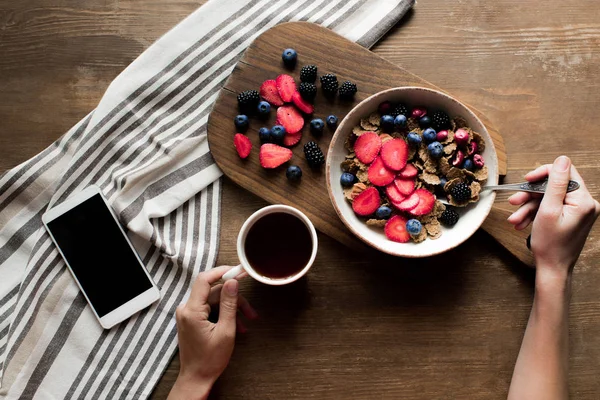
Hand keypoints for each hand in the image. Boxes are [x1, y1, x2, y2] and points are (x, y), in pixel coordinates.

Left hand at [168, 266, 257, 399]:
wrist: (196, 378)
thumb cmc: (209, 360)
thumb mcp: (226, 330)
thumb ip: (229, 304)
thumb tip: (232, 283)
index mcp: (191, 311)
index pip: (204, 280)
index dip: (222, 272)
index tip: (237, 271)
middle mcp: (186, 309)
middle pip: (213, 292)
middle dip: (234, 299)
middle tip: (250, 308)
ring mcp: (188, 314)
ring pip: (214, 301)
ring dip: (231, 309)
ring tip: (247, 321)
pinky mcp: (192, 320)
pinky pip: (210, 309)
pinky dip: (223, 314)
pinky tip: (237, 326)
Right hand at [508, 156, 599, 279]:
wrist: (553, 269)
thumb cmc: (551, 245)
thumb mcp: (548, 210)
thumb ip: (555, 183)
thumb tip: (562, 160)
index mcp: (584, 201)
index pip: (565, 173)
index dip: (543, 173)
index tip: (526, 180)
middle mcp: (586, 204)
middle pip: (554, 187)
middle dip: (531, 195)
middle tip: (514, 201)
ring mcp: (579, 211)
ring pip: (550, 198)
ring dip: (529, 207)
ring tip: (515, 219)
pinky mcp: (572, 217)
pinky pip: (552, 208)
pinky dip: (536, 214)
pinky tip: (522, 223)